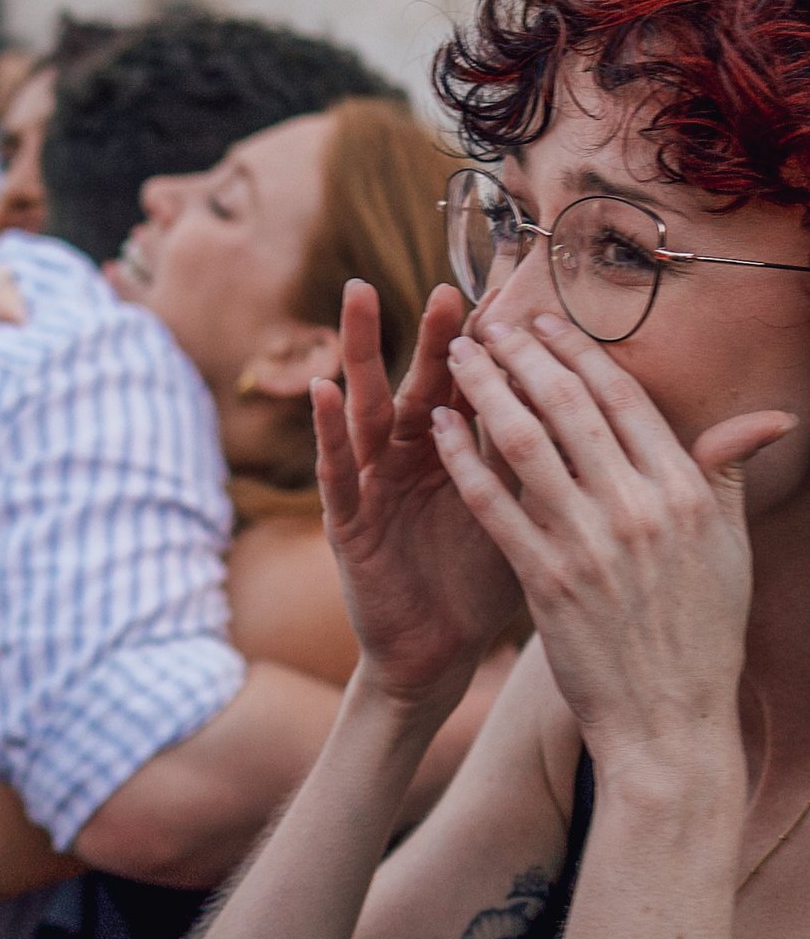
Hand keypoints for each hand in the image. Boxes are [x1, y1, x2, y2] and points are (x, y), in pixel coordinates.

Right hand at [314, 279, 520, 708]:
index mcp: (460, 454)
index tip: (502, 293)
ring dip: (361, 352)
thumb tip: (616, 419)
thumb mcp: (528, 516)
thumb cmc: (485, 584)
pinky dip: (327, 431)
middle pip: (421, 383)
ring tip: (358, 298)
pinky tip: (321, 391)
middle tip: (443, 284)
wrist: (441, 654)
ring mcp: (376, 485)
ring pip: (367, 408)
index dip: (485, 344)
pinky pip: (336, 470)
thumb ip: (555, 465)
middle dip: (428, 334)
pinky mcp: (348, 521)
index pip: (474, 386)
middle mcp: (413, 459)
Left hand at [433, 310, 788, 770]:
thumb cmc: (701, 632)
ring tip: (455, 358)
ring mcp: (590, 544)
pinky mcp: (546, 581)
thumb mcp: (728, 549)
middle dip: (523, 355)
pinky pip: (494, 505)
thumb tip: (770, 417)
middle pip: (569, 407)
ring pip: (525, 443)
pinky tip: (438, 428)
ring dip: (485, 391)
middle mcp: (639, 509)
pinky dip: (462, 460)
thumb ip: (729, 474)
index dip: (580, 353)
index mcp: (685, 493)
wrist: (670, 720)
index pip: (624, 400)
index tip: (546, 321)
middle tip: (487, 323)